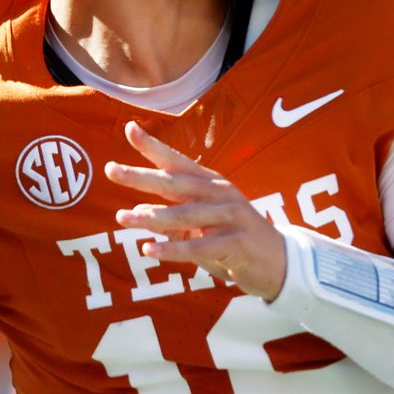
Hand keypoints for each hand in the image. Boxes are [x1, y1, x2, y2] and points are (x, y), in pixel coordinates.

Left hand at [104, 121, 286, 299]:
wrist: (281, 265)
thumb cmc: (236, 242)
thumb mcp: (201, 227)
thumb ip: (172, 217)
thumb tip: (138, 209)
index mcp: (212, 185)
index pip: (179, 162)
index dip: (154, 146)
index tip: (129, 128)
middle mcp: (222, 195)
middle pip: (176, 183)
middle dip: (142, 176)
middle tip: (112, 170)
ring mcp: (232, 217)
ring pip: (185, 215)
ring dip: (152, 217)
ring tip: (123, 218)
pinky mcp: (238, 244)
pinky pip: (200, 247)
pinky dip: (173, 248)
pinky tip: (150, 249)